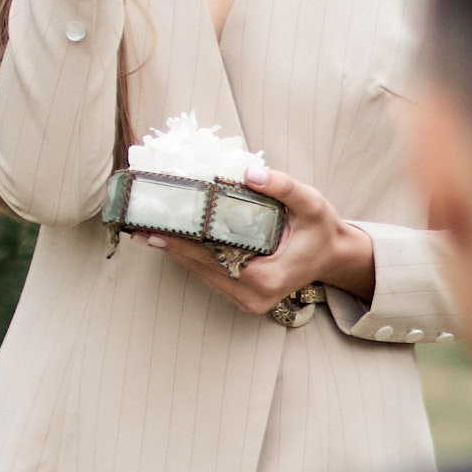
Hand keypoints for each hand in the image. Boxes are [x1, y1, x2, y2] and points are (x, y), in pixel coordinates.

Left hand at [147, 164, 376, 319]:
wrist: (332, 256)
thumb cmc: (321, 231)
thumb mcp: (311, 204)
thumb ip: (284, 187)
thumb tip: (249, 172)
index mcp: (267, 280)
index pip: (214, 260)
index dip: (184, 245)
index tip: (158, 230)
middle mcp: (253, 297)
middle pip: (201, 269)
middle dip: (171, 246)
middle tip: (139, 228)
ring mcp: (246, 300)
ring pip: (201, 274)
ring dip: (175, 252)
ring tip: (146, 232)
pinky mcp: (241, 295)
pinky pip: (209, 275)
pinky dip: (190, 257)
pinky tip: (170, 240)